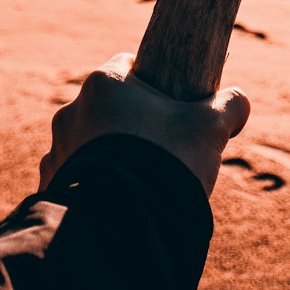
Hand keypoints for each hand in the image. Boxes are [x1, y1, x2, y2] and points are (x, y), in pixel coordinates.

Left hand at [39, 52, 249, 197]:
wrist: (127, 224)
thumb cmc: (167, 161)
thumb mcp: (210, 127)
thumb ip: (229, 105)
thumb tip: (238, 103)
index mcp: (104, 84)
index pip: (126, 65)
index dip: (151, 82)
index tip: (169, 102)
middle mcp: (72, 111)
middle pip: (107, 107)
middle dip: (130, 123)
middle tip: (159, 147)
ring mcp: (57, 149)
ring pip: (87, 143)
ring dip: (106, 154)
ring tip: (137, 179)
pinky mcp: (51, 186)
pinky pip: (72, 177)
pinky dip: (91, 185)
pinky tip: (114, 200)